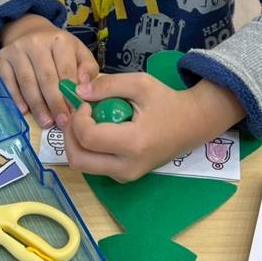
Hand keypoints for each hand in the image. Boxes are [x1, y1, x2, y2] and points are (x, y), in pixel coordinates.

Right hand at [0, 15, 97, 127]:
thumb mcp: (79, 53)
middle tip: (62, 122)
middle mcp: (37, 41)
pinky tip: (25, 111)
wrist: (32, 33)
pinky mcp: (2, 58)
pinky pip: (9, 82)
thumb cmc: (60, 50)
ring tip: (46, 122)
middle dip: (55, 103)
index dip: (70, 93)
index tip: (75, 113)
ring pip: (28, 82)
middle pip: (47, 78)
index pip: (66, 70)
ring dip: (38, 105)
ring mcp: (17, 49)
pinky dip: (17, 98)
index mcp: (60, 40)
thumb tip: (83, 88)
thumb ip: (88, 69)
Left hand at [62, 73, 244, 182]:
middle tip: (77, 113)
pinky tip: (98, 129)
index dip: (78, 117)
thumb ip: (107, 85)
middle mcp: (127, 167)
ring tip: (87, 120)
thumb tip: (77, 92)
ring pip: (83, 165)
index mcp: (134, 143)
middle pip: (78, 159)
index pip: (88, 137)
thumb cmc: (167, 102)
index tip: (86, 101)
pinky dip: (88, 148)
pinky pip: (94, 165)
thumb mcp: (140, 83)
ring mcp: (126, 176)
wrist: (192, 124)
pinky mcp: (124, 177)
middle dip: (69, 133)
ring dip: (76, 142)